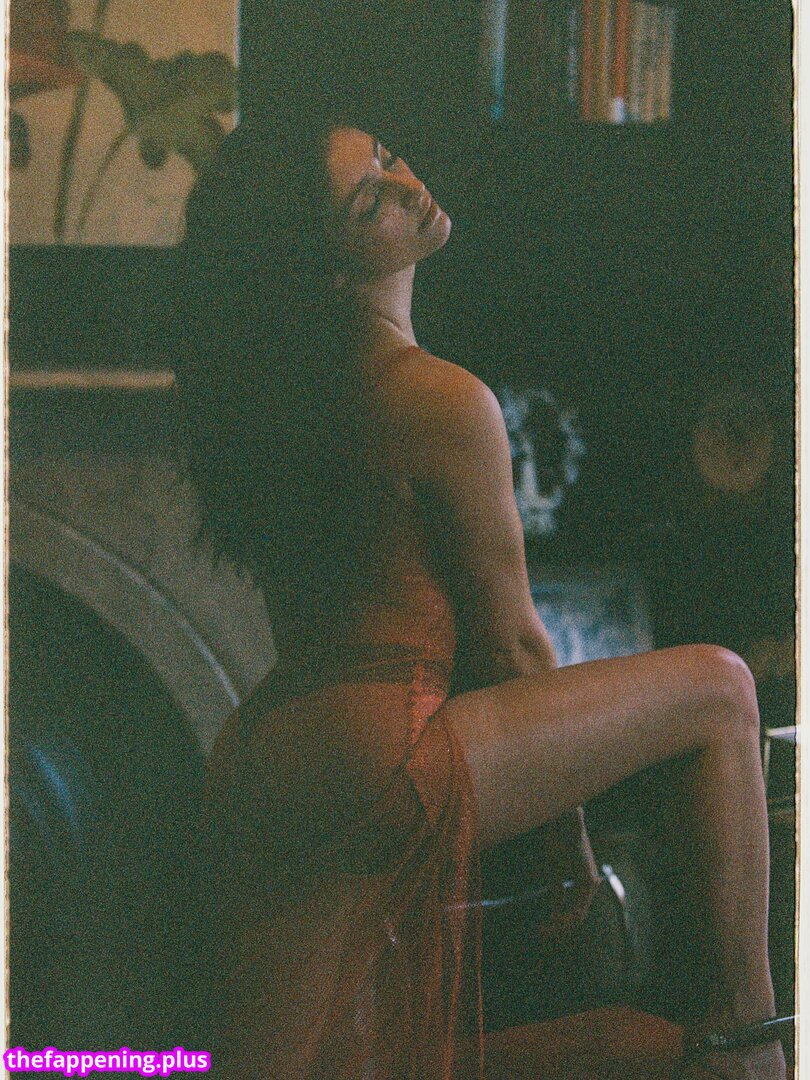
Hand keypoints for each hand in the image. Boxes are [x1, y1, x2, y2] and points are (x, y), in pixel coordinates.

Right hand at [535, 806, 600, 941]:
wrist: (565, 822)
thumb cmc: (559, 840)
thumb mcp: (555, 870)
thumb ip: (558, 890)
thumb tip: (555, 910)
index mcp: (585, 883)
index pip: (574, 911)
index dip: (559, 923)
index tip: (543, 929)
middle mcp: (591, 885)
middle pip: (577, 917)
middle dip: (559, 929)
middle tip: (542, 935)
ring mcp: (590, 883)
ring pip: (577, 916)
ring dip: (560, 926)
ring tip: (544, 932)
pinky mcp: (585, 880)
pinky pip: (576, 907)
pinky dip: (563, 917)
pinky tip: (552, 922)